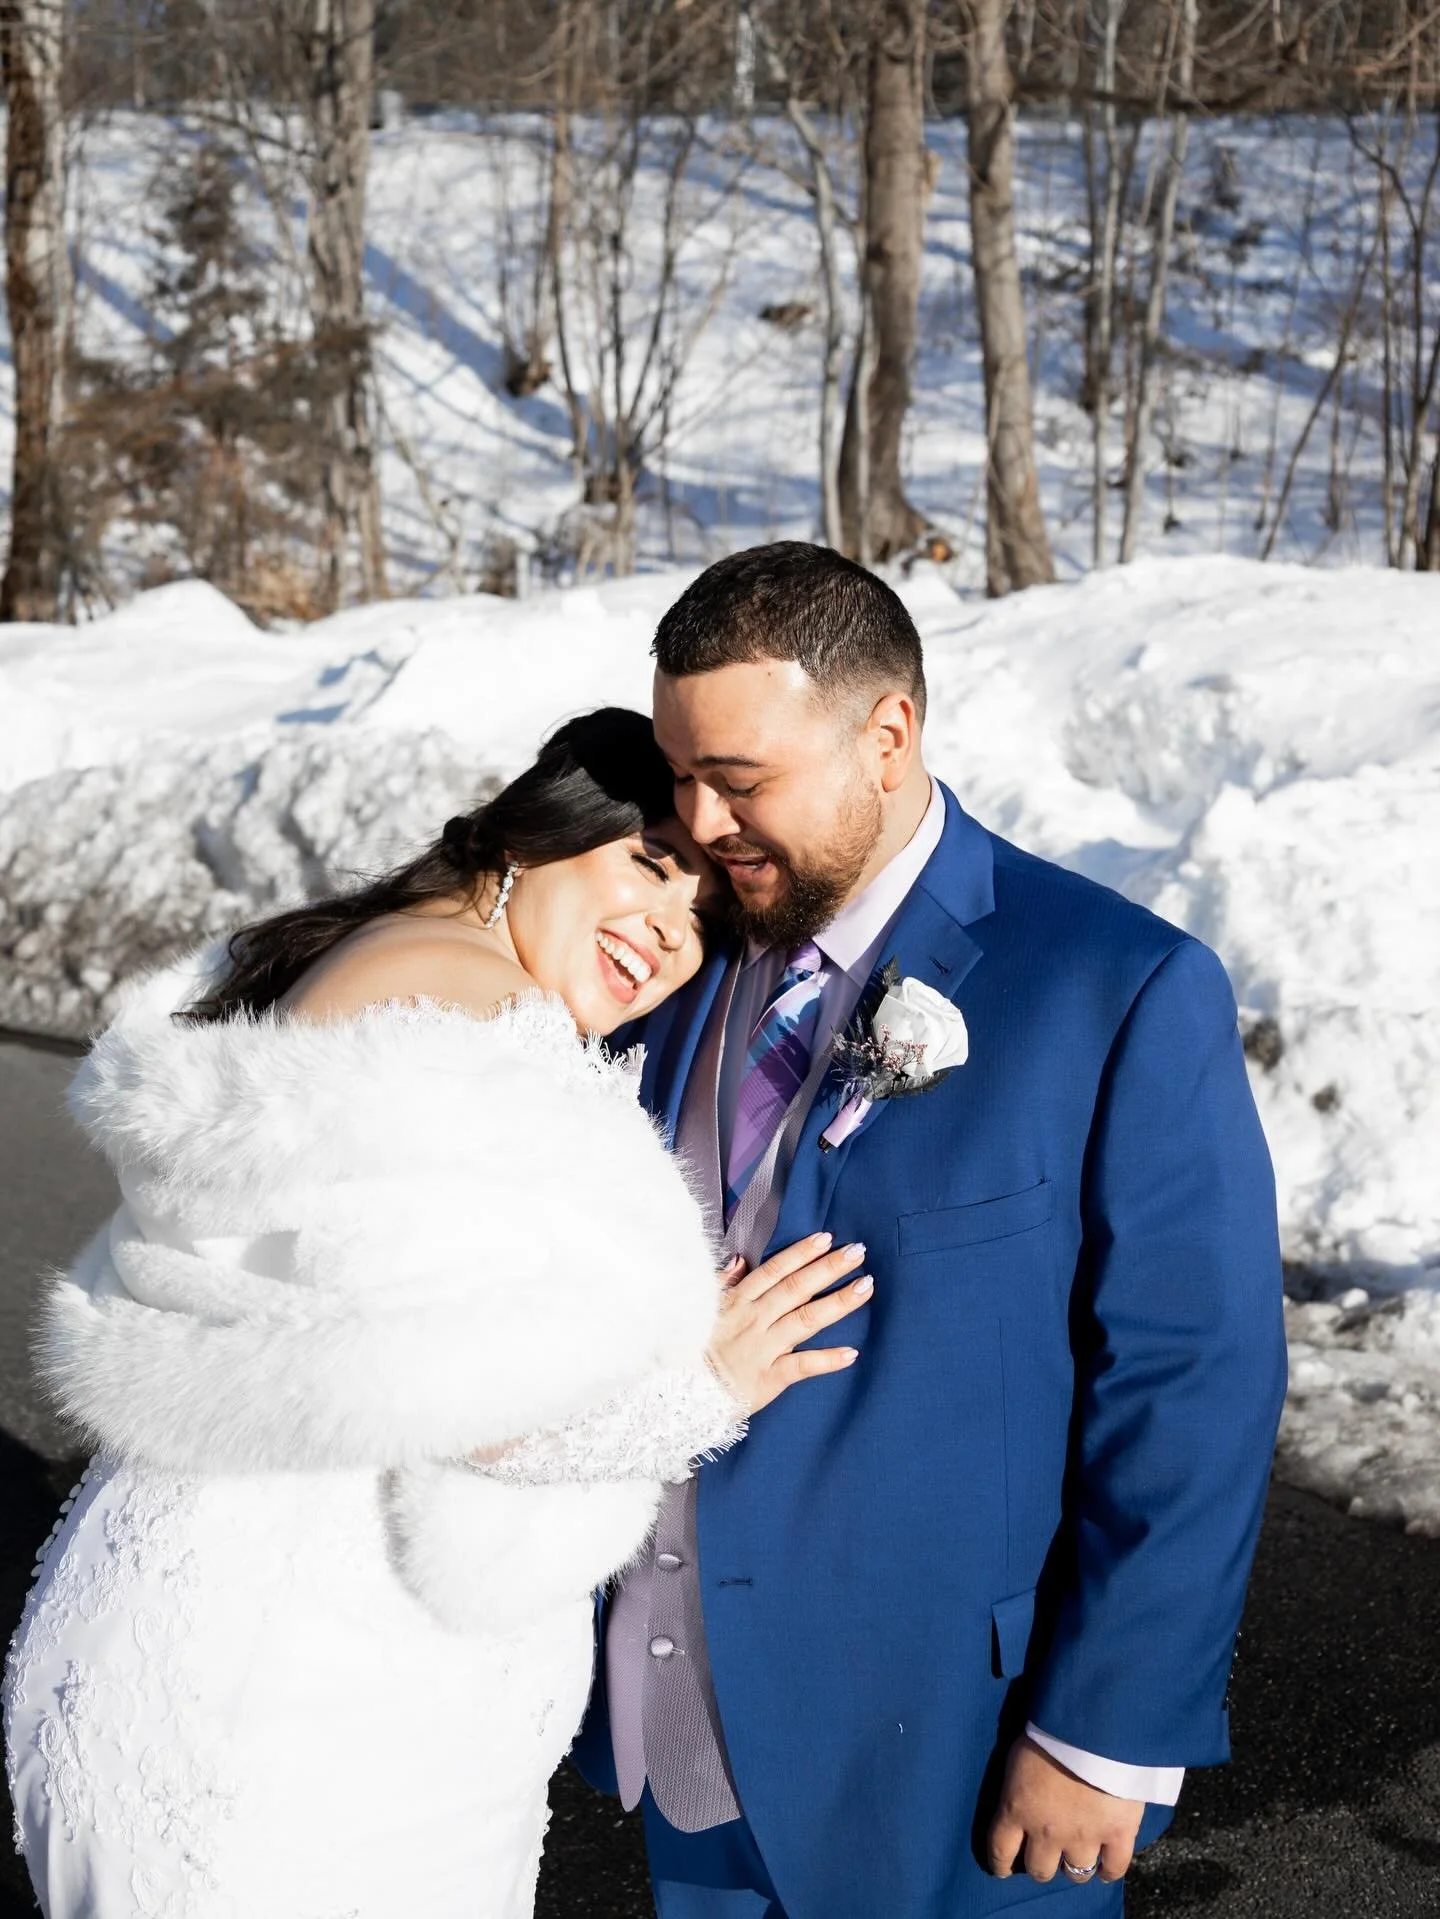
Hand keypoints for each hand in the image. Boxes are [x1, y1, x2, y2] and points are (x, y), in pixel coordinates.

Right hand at [707, 1233, 869, 1413]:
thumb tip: (739, 1259)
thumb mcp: (704, 1311)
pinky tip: (851, 1353)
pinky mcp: (768, 1378)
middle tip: (859, 1251)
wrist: (682, 1395)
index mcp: (738, 1302)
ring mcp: (763, 1348)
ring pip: (806, 1319)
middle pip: (797, 1288)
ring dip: (838, 1303)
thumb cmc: (694, 1352)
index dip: (801, 1253)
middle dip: (829, 1268)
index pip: (775, 1271)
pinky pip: (802, 1366)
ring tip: (865, 1287)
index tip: (827, 1238)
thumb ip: (723, 1284)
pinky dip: (826, 1360)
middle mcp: (754, 1320)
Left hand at [987, 1736, 1142, 1884]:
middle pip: (1039, 1870)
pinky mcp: (1117, 1835)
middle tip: (1046, 1856)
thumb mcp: (1020, 1756)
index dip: (1000, 1864)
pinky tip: (1105, 1868)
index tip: (1003, 1869)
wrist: (1094, 1727)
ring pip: (1076, 1873)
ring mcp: (1083, 1837)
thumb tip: (1021, 1799)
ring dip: (1074, 1867)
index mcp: (1017, 1809)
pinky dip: (1109, 1871)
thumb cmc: (1050, 1730)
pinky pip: (1114, 1868)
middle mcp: (1047, 1832)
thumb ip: (1019, 1787)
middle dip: (1041, 1865)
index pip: (1000, 1851)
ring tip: (1077, 1857)